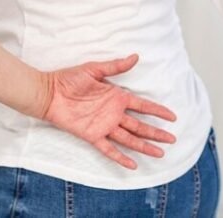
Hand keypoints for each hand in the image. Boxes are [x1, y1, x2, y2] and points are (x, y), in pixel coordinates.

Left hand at [41, 54, 176, 169]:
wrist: (49, 93)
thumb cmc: (69, 79)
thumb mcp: (94, 69)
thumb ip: (116, 66)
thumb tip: (136, 57)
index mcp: (117, 97)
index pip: (143, 106)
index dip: (157, 111)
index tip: (172, 116)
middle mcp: (113, 113)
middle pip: (140, 126)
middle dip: (156, 132)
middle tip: (172, 139)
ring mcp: (104, 126)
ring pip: (129, 139)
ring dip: (144, 146)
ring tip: (160, 153)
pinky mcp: (92, 135)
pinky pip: (109, 149)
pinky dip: (121, 157)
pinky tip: (133, 165)